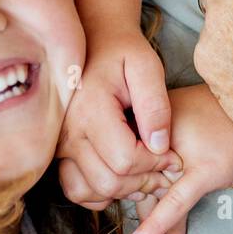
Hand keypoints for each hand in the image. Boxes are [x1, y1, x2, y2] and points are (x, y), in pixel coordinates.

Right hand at [57, 27, 178, 208]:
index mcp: (90, 110)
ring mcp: (60, 144)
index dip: (155, 163)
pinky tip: (123, 177)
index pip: (125, 159)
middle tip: (166, 170)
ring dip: (122, 191)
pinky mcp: (59, 151)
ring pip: (89, 190)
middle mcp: (68, 132)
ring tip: (146, 175)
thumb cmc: (123, 52)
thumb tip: (160, 146)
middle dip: (143, 181)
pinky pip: (75, 187)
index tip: (173, 154)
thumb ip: (155, 105)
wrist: (94, 42)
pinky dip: (100, 192)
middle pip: (108, 180)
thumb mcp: (146, 66)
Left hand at [127, 84, 232, 233]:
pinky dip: (159, 223)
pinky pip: (176, 202)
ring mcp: (185, 147)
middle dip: (138, 201)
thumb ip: (161, 142)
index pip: (126, 150)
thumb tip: (137, 184)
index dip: (127, 179)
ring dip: (149, 216)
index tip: (130, 196)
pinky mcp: (207, 168)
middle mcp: (165, 125)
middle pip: (138, 172)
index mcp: (155, 108)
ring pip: (154, 189)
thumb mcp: (188, 118)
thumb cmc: (228, 114)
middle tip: (139, 226)